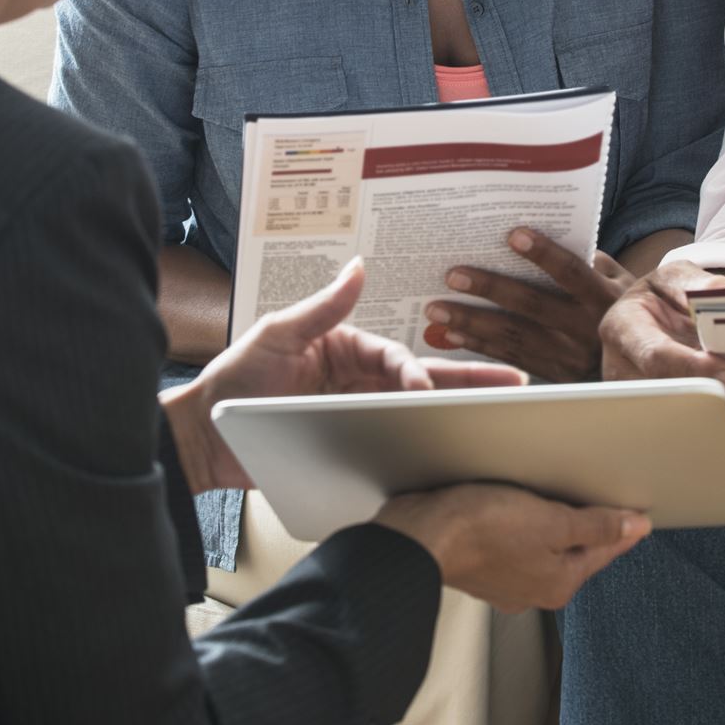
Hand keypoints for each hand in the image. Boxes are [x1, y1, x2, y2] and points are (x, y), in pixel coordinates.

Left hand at [162, 260, 526, 492]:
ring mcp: (357, 412)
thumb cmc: (236, 378)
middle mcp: (358, 378)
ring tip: (501, 418)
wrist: (206, 436)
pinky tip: (454, 457)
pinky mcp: (351, 443)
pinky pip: (394, 441)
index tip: (423, 388)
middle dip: (470, 379)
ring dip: (457, 412)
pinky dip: (424, 446)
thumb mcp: (277, 335)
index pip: (395, 357)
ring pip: (416, 411)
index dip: (413, 372)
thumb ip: (322, 307)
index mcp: (347, 348)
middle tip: (518, 382)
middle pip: (422, 379)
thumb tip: (358, 266)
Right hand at [375, 483, 649, 613]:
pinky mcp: (478, 562)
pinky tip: (509, 500)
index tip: (634, 506)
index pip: (604, 550)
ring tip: (546, 489)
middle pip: (572, 546)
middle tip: (589, 489)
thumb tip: (636, 528)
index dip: (621, 523)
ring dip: (545, 518)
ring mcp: (503, 578)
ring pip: (539, 542)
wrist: (418, 536)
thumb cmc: (478, 530)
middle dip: (581, 519)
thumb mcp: (551, 522)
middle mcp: (533, 588)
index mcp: (558, 583)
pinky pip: (509, 539)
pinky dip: (514, 520)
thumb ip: (596, 526)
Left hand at [424, 228, 632, 380]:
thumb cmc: (621, 304)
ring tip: (436, 309)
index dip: (543, 253)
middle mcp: (586, 329)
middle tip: (452, 275)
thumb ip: (585, 258)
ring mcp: (569, 357)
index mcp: (603, 297)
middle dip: (490, 289)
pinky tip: (452, 334)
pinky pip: (512, 359)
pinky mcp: (555, 376)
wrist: (644, 361)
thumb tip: (544, 233)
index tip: (512, 234)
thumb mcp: (616, 278)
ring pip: (514, 337)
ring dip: (472, 323)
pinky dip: (480, 346)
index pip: (571, 272)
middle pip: (532, 306)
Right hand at [600, 259, 724, 434]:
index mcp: (624, 330)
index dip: (696, 369)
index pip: (656, 357)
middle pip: (687, 398)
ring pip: (706, 420)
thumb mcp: (674, 277)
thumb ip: (698, 284)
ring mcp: (653, 401)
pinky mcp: (677, 416)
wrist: (652, 317)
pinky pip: (716, 426)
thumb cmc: (662, 295)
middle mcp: (631, 373)